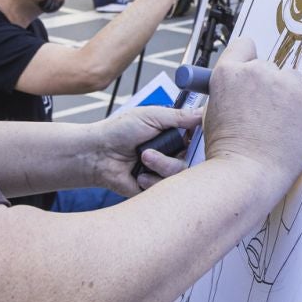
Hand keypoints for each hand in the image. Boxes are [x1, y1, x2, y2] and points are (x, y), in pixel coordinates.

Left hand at [88, 106, 204, 195]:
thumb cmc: (120, 131)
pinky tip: (138, 175)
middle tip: (153, 150)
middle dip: (173, 155)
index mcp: (172, 134)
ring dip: (161, 165)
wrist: (98, 155)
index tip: (193, 137)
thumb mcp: (151, 116)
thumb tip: (203, 112)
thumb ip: (179, 116)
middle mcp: (171, 152)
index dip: (198, 139)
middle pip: (193, 159)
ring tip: (143, 158)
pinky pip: (167, 189)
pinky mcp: (155, 188)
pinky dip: (152, 180)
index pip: (196, 137)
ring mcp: (164, 171)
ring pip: (180, 174)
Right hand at [199, 39, 301, 191]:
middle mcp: (256, 71)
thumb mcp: (215, 112)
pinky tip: (291, 128)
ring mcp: (283, 83)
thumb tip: (243, 87)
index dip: (247, 60)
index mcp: (228, 72)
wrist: (248, 173)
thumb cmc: (229, 150)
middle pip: (268, 66)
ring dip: (287, 93)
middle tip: (264, 112)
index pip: (244, 45)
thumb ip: (230, 91)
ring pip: (291, 78)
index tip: (251, 74)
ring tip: (279, 121)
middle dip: (268, 84)